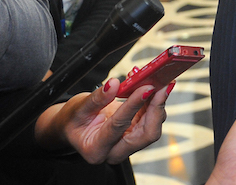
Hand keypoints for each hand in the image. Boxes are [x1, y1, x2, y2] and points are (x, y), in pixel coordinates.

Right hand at [34, 78, 170, 163]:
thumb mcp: (78, 108)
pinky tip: (154, 89)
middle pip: (146, 135)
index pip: (119, 126)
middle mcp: (115, 152)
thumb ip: (97, 98)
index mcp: (96, 149)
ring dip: (158, 104)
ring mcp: (128, 146)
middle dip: (156, 109)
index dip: (134, 105)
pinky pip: (152, 121)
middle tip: (161, 86)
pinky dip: (155, 104)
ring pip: (153, 128)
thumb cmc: (74, 120)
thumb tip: (113, 84)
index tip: (146, 88)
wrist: (74, 127)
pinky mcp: (137, 136)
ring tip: (158, 82)